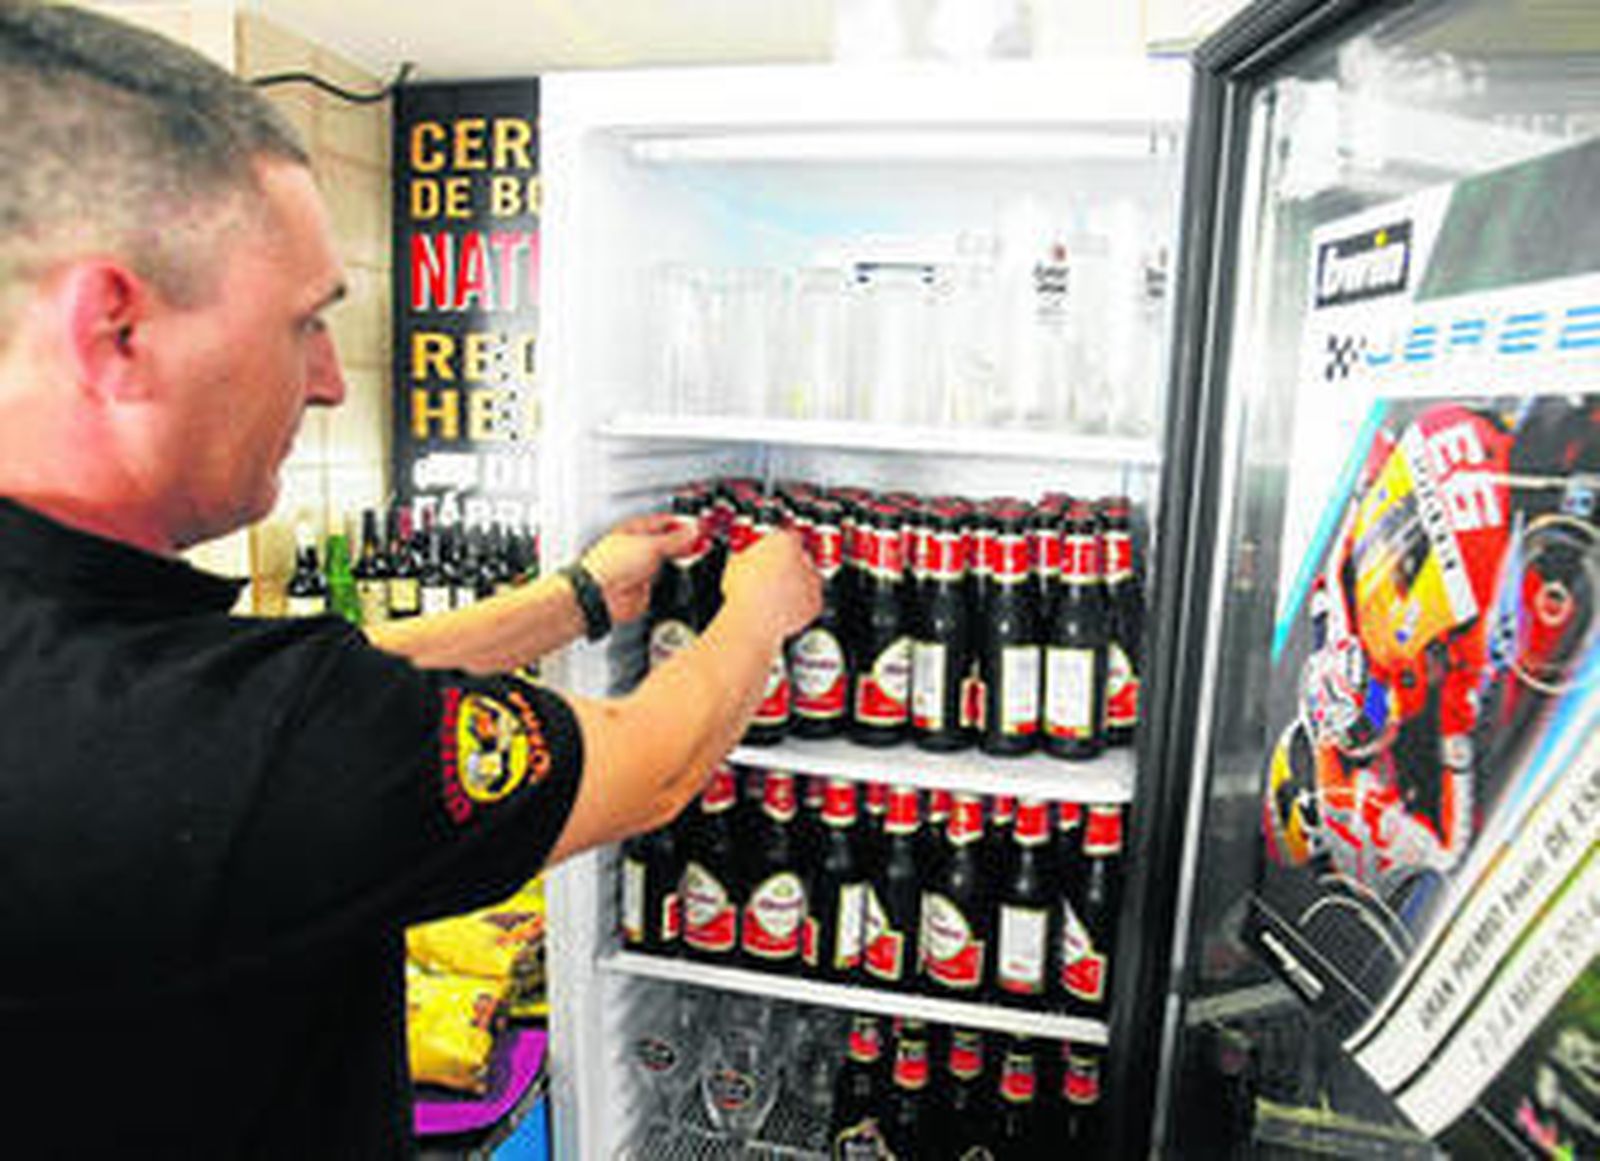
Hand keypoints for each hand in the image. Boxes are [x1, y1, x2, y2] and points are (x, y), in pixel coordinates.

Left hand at [580, 513, 698, 625]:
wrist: (601, 596)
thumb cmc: (610, 565)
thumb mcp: (651, 545)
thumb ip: (676, 539)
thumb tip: (694, 531)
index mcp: (636, 529)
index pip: (667, 521)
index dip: (686, 523)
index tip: (704, 527)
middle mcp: (640, 546)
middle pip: (671, 540)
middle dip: (688, 541)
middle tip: (706, 541)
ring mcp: (644, 567)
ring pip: (671, 560)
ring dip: (684, 559)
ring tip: (699, 554)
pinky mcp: (648, 587)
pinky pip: (668, 579)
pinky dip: (678, 577)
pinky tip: (687, 574)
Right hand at [721, 528, 820, 639]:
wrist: (751, 621)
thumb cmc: (743, 592)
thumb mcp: (735, 563)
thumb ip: (746, 555)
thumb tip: (744, 558)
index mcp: (783, 541)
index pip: (787, 535)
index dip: (777, 545)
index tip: (771, 551)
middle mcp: (804, 558)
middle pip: (799, 556)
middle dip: (788, 564)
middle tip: (771, 575)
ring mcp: (812, 580)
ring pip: (806, 578)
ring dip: (795, 583)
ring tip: (774, 594)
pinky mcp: (815, 602)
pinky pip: (809, 600)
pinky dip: (800, 604)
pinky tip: (783, 607)